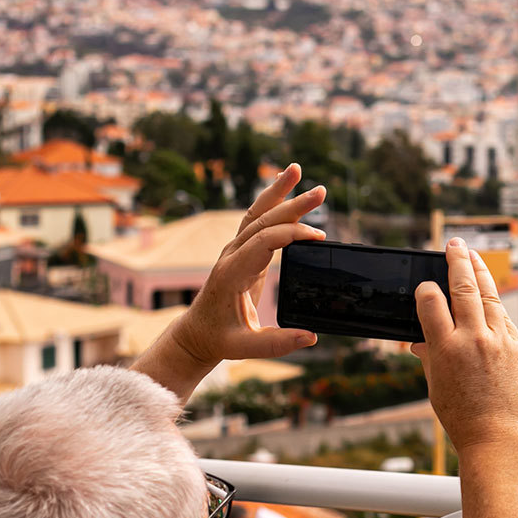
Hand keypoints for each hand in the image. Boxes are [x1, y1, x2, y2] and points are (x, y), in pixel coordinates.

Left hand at [170, 163, 325, 365]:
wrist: (196, 334)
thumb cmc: (219, 339)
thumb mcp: (245, 348)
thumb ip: (277, 344)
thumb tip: (311, 337)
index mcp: (232, 273)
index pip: (264, 242)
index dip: (292, 235)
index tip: (318, 237)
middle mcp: (231, 256)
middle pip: (263, 221)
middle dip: (291, 204)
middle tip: (320, 191)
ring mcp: (234, 251)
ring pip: (257, 214)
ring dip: (277, 192)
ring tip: (297, 170)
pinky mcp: (241, 252)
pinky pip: (257, 221)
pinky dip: (272, 202)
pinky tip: (286, 188)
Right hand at [412, 240, 517, 451]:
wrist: (499, 438)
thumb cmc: (463, 418)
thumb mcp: (436, 386)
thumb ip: (430, 356)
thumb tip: (421, 341)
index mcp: (445, 350)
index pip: (431, 302)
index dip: (425, 289)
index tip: (424, 285)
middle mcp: (473, 340)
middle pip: (464, 288)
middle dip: (457, 261)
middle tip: (454, 244)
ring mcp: (499, 341)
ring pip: (489, 295)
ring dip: (480, 271)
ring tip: (472, 255)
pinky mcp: (517, 346)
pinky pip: (503, 316)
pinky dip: (493, 301)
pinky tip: (488, 292)